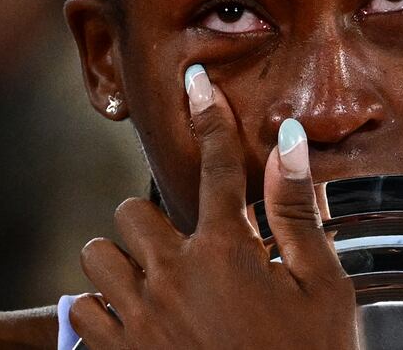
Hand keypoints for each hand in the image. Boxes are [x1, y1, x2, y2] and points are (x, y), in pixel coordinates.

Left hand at [69, 65, 358, 348]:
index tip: (197, 84)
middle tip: (189, 247)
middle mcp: (174, 275)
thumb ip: (297, 210)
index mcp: (228, 250)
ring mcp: (139, 318)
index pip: (218, 165)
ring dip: (126, 259)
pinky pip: (81, 309)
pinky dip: (103, 304)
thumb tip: (288, 141)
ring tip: (160, 282)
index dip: (211, 117)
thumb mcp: (322, 284)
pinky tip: (139, 318)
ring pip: (99, 255)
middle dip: (158, 221)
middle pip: (134, 210)